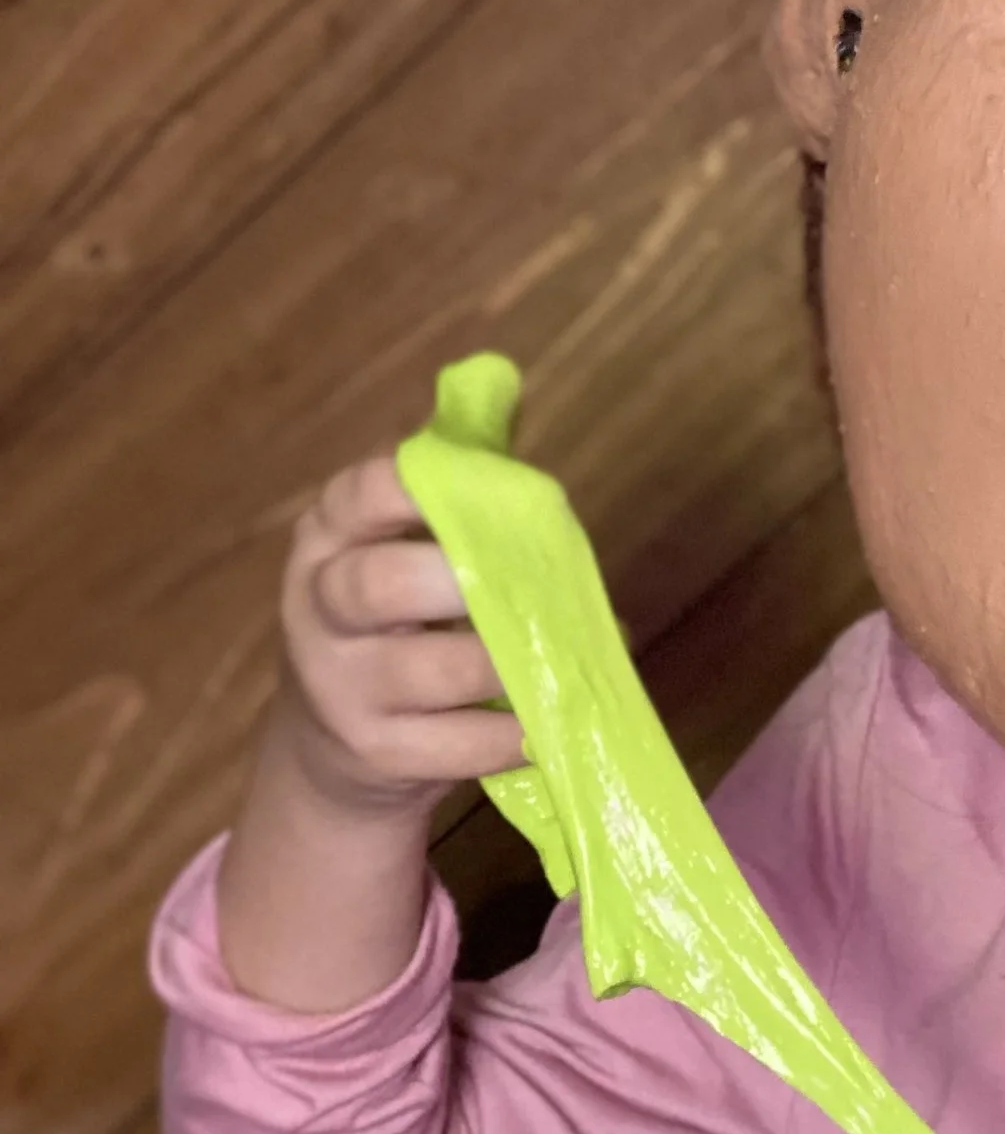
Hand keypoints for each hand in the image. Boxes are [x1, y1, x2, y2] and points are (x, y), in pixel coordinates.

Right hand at [270, 454, 524, 811]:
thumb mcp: (397, 550)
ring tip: (558, 659)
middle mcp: (318, 608)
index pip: (358, 495)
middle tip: (527, 586)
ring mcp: (339, 686)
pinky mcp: (374, 752)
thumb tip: (502, 381)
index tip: (490, 494)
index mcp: (327, 540)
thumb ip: (450, 484)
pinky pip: (454, 743)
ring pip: (426, 669)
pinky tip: (544, 725)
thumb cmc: (390, 627)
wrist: (329, 750)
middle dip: (461, 581)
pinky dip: (509, 734)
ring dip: (504, 663)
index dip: (423, 488)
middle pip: (379, 584)